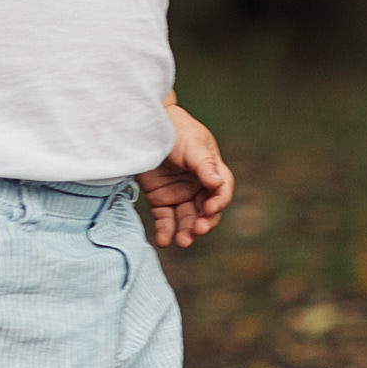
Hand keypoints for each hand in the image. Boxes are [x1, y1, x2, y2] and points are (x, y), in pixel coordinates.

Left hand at [139, 102, 231, 249]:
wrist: (145, 127)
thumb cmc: (175, 130)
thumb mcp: (193, 145)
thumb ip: (204, 165)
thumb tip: (217, 184)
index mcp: (211, 171)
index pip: (221, 192)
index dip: (219, 202)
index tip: (210, 208)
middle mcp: (198, 186)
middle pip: (206, 211)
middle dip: (205, 222)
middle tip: (198, 229)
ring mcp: (179, 194)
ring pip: (187, 219)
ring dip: (187, 232)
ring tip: (182, 241)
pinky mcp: (160, 200)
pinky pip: (165, 220)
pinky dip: (165, 232)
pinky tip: (164, 241)